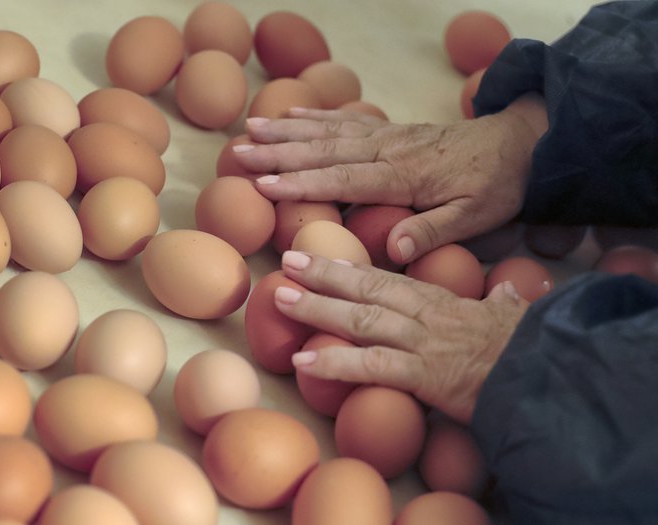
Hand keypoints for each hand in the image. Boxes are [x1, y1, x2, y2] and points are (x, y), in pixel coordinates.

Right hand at [235, 94, 546, 263]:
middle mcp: (388, 150)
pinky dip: (316, 116)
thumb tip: (393, 252)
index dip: (301, 182)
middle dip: (279, 153)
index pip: (342, 178)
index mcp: (403, 176)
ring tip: (251, 129)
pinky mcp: (391, 130)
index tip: (263, 184)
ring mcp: (388, 135)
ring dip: (287, 131)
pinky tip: (292, 115)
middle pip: (324, 150)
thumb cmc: (496, 187)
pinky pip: (347, 120)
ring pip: (329, 131)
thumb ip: (433, 231)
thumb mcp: (475, 217)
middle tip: (239, 154)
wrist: (521, 144)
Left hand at [274, 250, 529, 423]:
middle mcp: (422, 315)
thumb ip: (501, 300)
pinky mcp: (422, 374)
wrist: (548, 374)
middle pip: (365, 288)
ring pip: (361, 318)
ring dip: (318, 308)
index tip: (317, 258)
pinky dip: (336, 361)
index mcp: (438, 302)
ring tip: (281, 299)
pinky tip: (304, 361)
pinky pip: (372, 365)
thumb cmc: (528, 348)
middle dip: (322, 275)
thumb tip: (504, 288)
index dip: (348, 268)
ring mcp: (420, 342)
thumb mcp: (512, 317)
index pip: (386, 278)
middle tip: (286, 262)